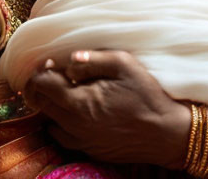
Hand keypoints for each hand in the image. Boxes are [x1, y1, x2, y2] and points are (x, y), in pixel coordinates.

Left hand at [23, 50, 189, 168]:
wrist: (166, 133)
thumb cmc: (148, 96)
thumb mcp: (125, 65)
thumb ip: (94, 59)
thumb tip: (70, 58)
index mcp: (79, 103)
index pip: (41, 85)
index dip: (43, 69)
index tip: (54, 62)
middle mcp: (73, 126)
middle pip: (40, 103)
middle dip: (45, 85)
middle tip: (61, 73)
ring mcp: (80, 141)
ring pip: (49, 120)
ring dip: (54, 104)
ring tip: (72, 91)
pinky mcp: (88, 150)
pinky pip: (64, 135)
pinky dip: (64, 121)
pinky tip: (82, 110)